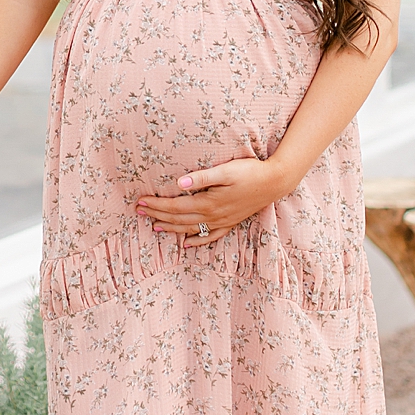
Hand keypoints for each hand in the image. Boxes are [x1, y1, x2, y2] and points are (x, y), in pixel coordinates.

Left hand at [136, 154, 289, 243]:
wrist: (275, 182)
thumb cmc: (250, 171)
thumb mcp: (225, 170)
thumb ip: (202, 176)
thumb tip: (179, 182)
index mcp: (208, 202)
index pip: (175, 206)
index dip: (157, 205)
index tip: (141, 201)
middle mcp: (213, 215)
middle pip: (179, 218)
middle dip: (158, 215)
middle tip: (139, 211)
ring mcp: (222, 221)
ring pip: (191, 228)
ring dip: (171, 228)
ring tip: (155, 227)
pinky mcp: (230, 222)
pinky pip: (210, 236)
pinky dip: (196, 241)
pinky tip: (187, 244)